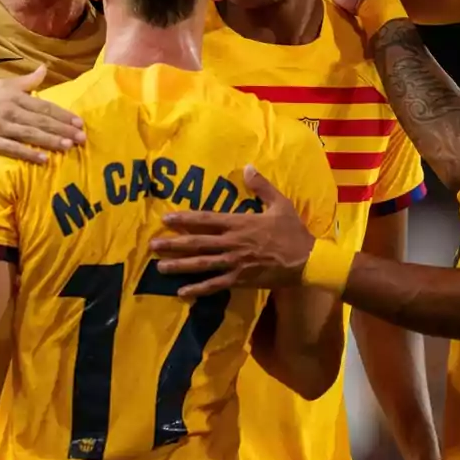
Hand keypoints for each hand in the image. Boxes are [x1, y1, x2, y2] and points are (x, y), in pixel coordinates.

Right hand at [0, 65, 85, 162]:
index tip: (79, 122)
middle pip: (41, 120)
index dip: (63, 115)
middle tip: (82, 138)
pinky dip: (29, 154)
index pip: (44, 106)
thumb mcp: (1, 86)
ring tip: (69, 146)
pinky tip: (43, 159)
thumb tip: (45, 68)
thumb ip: (26, 81)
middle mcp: (9, 110)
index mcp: (14, 96)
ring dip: (51, 140)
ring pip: (30, 134)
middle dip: (63, 129)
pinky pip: (13, 149)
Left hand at [149, 165, 314, 296]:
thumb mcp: (280, 203)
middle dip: (173, 244)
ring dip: (180, 265)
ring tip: (160, 267)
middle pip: (197, 243)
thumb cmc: (293, 231)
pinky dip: (199, 289)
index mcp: (240, 223)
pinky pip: (216, 285)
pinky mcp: (240, 280)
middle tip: (152, 245)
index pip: (206, 220)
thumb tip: (247, 167)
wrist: (307, 260)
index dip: (185, 219)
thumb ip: (261, 186)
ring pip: (202, 264)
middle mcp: (232, 243)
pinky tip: (183, 292)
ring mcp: (235, 263)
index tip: (166, 219)